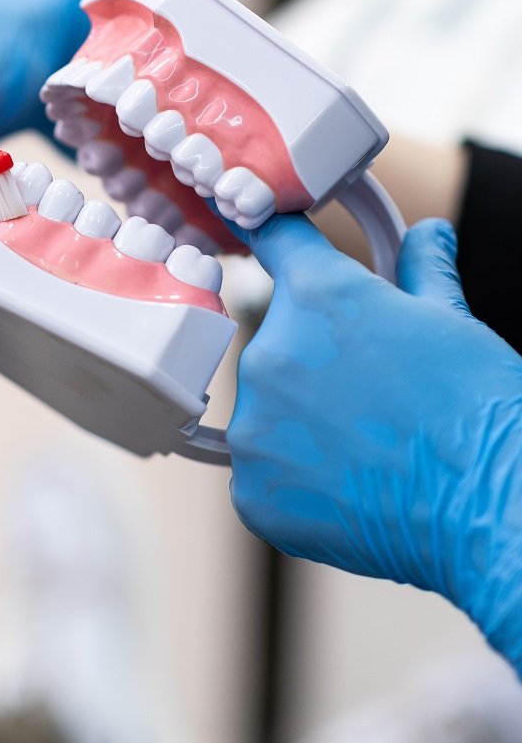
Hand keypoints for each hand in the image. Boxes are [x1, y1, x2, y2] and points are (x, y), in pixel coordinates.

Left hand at [227, 214, 521, 668]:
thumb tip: (428, 237)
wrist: (489, 504)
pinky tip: (352, 486)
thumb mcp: (452, 318)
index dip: (281, 241)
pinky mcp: (253, 491)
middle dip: (317, 360)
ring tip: (370, 448)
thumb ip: (421, 270)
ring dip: (305, 424)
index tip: (270, 240)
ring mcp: (255, 427)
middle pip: (279, 342)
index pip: (275, 239)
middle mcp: (270, 353)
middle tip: (374, 393)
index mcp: (315, 294)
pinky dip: (298, 480)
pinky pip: (265, 474)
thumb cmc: (478, 409)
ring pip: (270, 411)